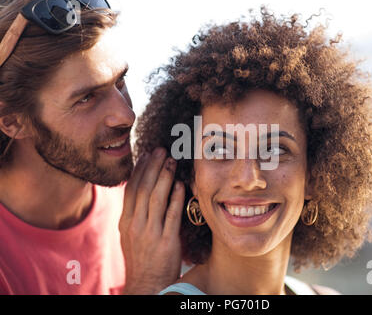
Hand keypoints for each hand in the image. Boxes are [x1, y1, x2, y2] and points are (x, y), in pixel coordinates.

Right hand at [119, 147, 184, 294]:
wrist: (146, 284)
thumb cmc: (142, 259)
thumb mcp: (131, 235)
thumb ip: (136, 214)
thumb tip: (143, 191)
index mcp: (126, 221)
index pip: (131, 189)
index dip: (140, 170)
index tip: (147, 154)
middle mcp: (135, 225)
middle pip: (143, 189)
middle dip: (152, 167)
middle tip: (161, 150)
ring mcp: (150, 233)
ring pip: (156, 199)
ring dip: (164, 177)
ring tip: (171, 162)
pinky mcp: (166, 242)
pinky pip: (171, 216)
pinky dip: (176, 199)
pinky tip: (180, 185)